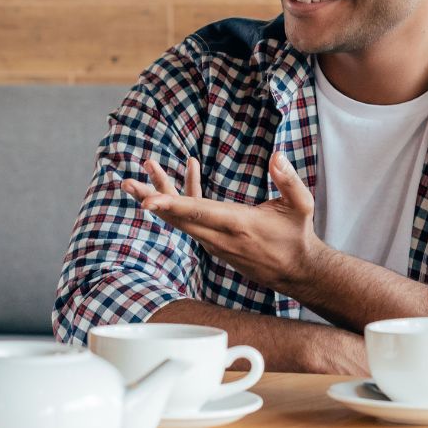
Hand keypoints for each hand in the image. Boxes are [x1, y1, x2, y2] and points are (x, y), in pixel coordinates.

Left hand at [120, 152, 328, 291]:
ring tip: (145, 170)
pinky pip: (191, 220)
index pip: (198, 214)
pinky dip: (183, 198)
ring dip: (161, 195)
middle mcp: (220, 237)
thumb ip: (288, 180)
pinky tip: (190, 171)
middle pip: (177, 218)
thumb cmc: (297, 235)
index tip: (146, 201)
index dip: (171, 205)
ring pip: (180, 219)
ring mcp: (214, 243)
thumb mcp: (301, 205)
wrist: (295, 271)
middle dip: (150, 199)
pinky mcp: (213, 243)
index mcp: (238, 226)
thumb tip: (277, 156)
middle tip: (126, 183)